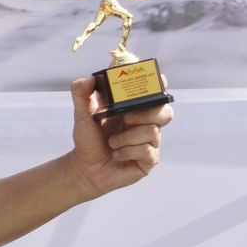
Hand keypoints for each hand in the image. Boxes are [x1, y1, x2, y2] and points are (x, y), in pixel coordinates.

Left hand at [66, 75, 170, 199]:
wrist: (85, 168)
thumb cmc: (88, 140)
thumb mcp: (81, 114)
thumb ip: (81, 94)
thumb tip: (89, 78)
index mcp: (134, 109)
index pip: (154, 94)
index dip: (160, 86)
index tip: (159, 80)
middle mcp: (146, 124)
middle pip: (165, 111)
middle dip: (147, 113)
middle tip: (126, 118)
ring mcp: (150, 143)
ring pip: (153, 131)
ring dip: (127, 137)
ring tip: (112, 142)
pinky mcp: (149, 160)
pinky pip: (148, 151)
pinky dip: (128, 152)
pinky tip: (116, 154)